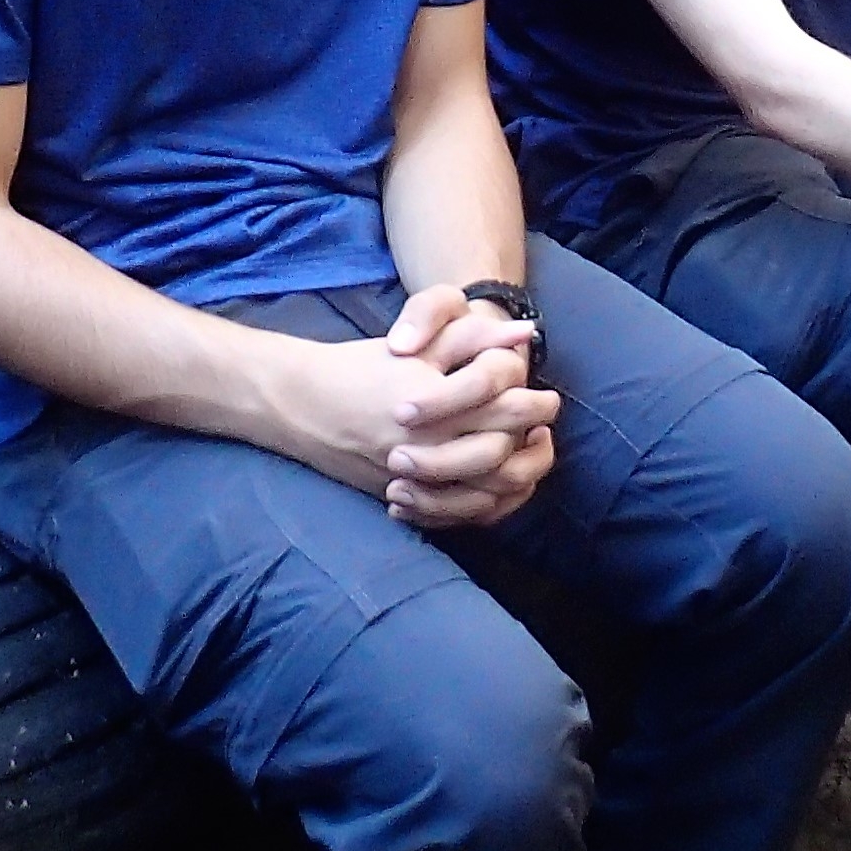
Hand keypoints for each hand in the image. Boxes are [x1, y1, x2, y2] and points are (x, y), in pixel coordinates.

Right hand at [268, 286, 558, 526]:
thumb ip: (473, 338)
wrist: (303, 404)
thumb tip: (524, 334)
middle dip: (531, 444)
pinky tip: (496, 487)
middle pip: (499, 456)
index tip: (547, 397)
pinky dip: (484, 506)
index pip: (503, 411)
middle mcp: (426, 447)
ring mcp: (414, 479)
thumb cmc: (364, 365)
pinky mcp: (403, 497)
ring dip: (514, 478)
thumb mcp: (419, 344)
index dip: (534, 404)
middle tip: (543, 427)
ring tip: (526, 456)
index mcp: (434, 405)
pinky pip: (455, 516)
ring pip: (482, 494)